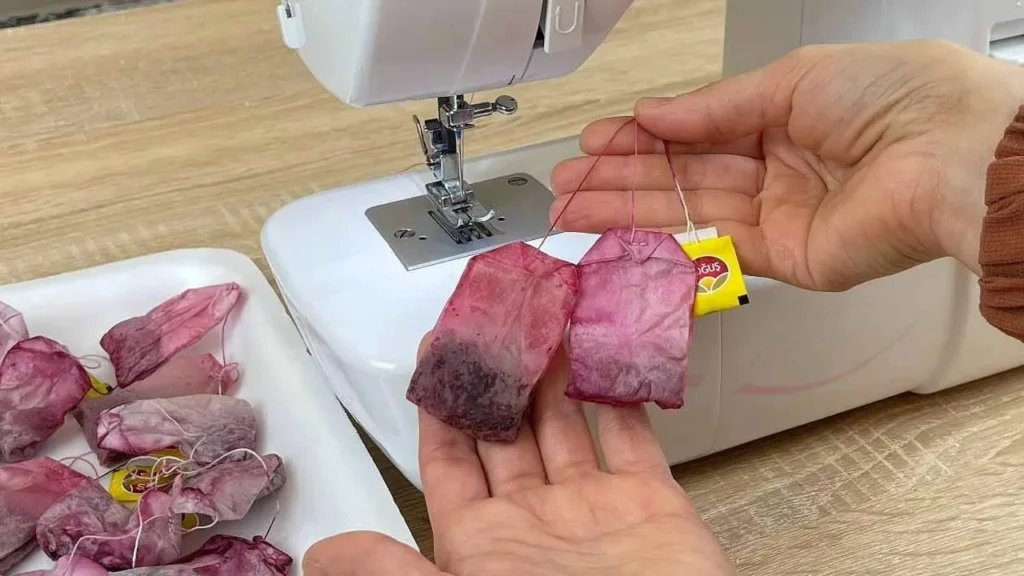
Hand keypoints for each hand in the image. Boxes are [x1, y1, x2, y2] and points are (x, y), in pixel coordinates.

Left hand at [303, 339, 732, 575]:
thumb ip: (393, 573)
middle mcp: (534, 521)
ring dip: (555, 372)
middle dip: (499, 372)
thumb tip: (321, 553)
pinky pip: (632, 437)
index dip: (440, 404)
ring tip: (544, 316)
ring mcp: (594, 511)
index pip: (449, 458)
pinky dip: (621, 394)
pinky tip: (606, 353)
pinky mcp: (652, 505)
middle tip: (496, 314)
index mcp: (482, 543)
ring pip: (565, 424)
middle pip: (508, 428)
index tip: (436, 345)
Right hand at [550, 41, 1023, 290]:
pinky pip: (714, 252)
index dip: (640, 139)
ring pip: (686, 215)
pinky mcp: (786, 260)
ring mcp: (778, 217)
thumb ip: (714, 108)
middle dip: (619, 181)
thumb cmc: (894, 98)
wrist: (950, 156)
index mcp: (782, 118)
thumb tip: (654, 115)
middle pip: (681, 177)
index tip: (594, 141)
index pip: (693, 133)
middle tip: (566, 187)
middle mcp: (776, 169)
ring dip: (627, 214)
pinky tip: (623, 239)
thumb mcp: (790, 79)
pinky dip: (665, 246)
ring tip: (573, 212)